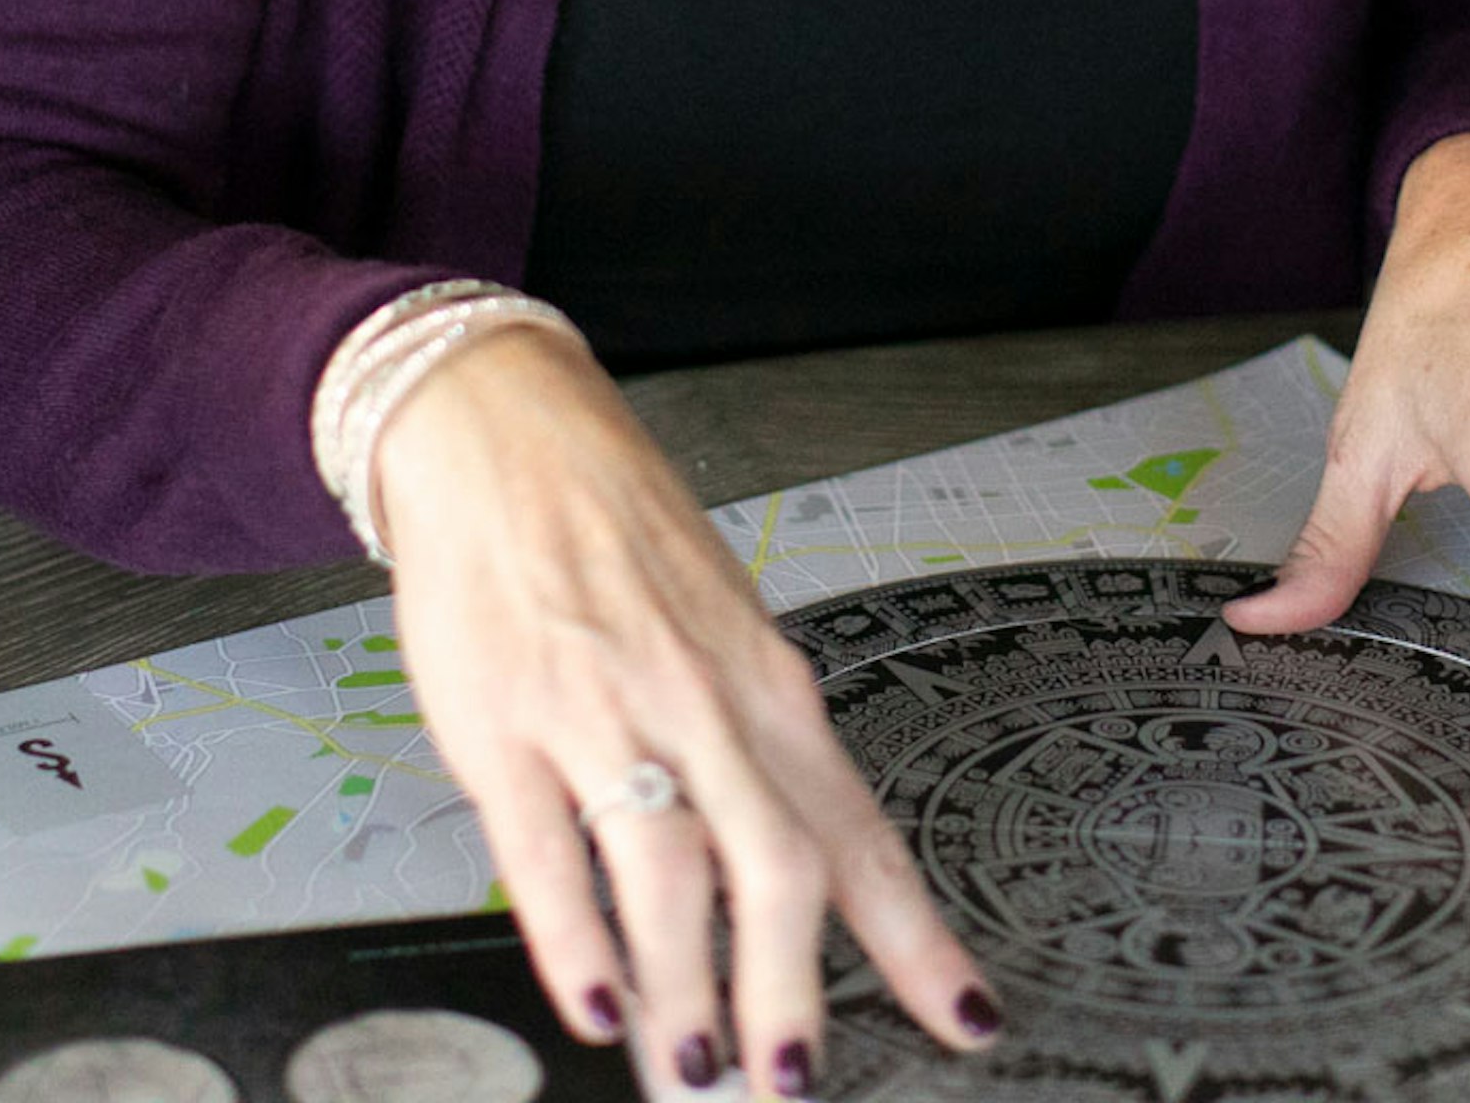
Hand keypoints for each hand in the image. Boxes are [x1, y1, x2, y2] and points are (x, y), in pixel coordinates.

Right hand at [371, 328, 998, 1095]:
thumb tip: (792, 884)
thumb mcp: (723, 635)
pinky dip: (574, 940)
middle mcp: (704, 705)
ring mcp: (604, 713)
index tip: (965, 1022)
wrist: (507, 433)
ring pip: (669, 873)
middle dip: (791, 995)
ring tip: (693, 1069)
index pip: (861, 834)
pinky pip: (548, 850)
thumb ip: (756, 757)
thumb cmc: (620, 538)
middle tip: (789, 1086)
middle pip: (778, 868)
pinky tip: (594, 1002)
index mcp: (770, 689)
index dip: (916, 942)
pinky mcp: (505, 723)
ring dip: (687, 988)